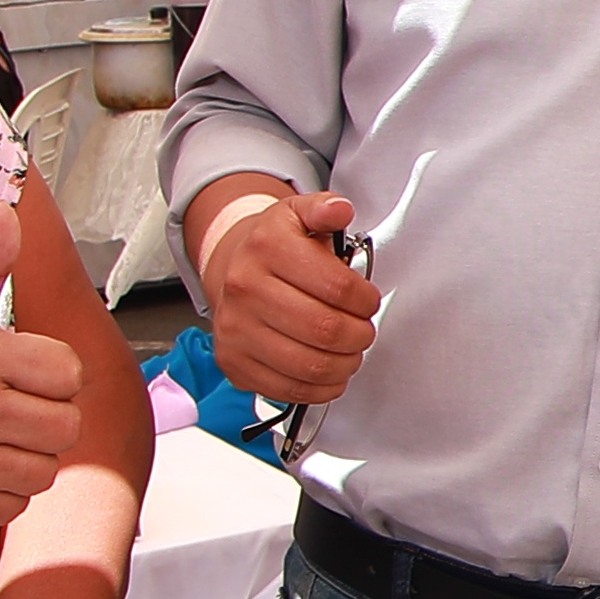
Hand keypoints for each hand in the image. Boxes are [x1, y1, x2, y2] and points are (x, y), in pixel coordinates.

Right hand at [0, 210, 85, 529]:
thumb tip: (9, 210)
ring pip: (48, 467)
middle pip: (67, 426)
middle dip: (47, 417)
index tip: (21, 372)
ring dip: (29, 454)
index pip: (69, 375)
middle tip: (11, 407)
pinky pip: (22, 500)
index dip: (54, 375)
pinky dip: (7, 488)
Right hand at [196, 183, 377, 406]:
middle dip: (359, 335)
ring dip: (345, 364)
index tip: (367, 302)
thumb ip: (324, 209)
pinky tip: (329, 371)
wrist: (232, 267)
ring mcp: (236, 329)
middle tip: (362, 330)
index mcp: (267, 248)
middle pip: (325, 330)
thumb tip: (339, 209)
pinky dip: (320, 387)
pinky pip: (289, 389)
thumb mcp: (299, 214)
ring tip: (350, 351)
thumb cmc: (275, 247)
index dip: (365, 300)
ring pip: (310, 365)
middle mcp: (244, 289)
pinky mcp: (235, 362)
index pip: (337, 287)